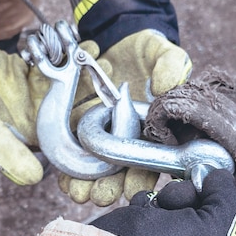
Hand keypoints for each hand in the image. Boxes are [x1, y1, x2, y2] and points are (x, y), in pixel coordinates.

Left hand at [59, 30, 192, 206]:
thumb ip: (170, 64)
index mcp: (152, 131)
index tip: (132, 188)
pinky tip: (65, 181)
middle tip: (100, 195)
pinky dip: (69, 174)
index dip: (142, 178)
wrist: (109, 40)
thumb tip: (165, 86)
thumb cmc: (141, 49)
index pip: (150, 162)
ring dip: (88, 187)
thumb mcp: (157, 49)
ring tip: (80, 193)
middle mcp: (129, 141)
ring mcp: (105, 140)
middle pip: (121, 176)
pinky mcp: (80, 135)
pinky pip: (74, 160)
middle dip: (111, 189)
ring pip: (97, 174)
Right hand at [92, 169, 235, 235]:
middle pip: (208, 205)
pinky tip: (140, 214)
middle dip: (194, 193)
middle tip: (182, 192)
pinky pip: (154, 205)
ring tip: (157, 210)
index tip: (230, 162)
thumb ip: (227, 200)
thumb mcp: (211, 229)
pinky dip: (147, 203)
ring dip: (169, 197)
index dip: (235, 187)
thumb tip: (221, 176)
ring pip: (180, 200)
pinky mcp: (144, 234)